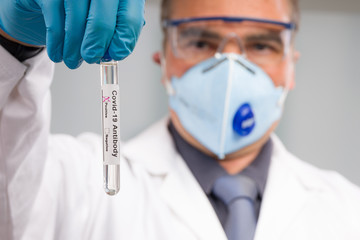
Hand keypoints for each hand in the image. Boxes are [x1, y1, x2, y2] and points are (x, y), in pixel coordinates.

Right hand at [0, 0, 144, 68]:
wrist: (44, 5)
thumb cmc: (80, 15)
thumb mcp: (103, 22)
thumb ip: (114, 34)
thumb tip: (115, 52)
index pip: (129, 15)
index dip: (125, 38)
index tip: (118, 54)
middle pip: (102, 17)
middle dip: (98, 44)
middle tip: (92, 58)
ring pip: (77, 20)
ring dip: (74, 47)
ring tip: (72, 60)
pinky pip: (54, 21)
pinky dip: (56, 43)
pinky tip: (58, 53)